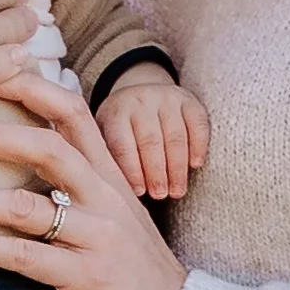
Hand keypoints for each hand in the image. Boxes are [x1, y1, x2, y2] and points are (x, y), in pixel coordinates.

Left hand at [0, 66, 189, 289]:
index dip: (33, 88)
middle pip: (46, 148)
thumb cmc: (138, 270)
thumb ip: (83, 182)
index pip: (74, 113)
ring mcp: (97, 238)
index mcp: (112, 177)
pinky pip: (25, 257)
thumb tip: (30, 153)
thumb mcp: (118, 215)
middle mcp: (106, 199)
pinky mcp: (87, 278)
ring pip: (25, 207)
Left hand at [97, 69, 210, 200]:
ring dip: (177, 166)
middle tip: (159, 195)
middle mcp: (139, 100)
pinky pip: (197, 123)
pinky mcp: (189, 100)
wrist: (140, 93)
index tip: (138, 193)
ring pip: (175, 134)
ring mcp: (166, 98)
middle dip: (156, 171)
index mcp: (115, 113)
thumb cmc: (119, 131)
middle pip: (150, 139)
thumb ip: (99, 159)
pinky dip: (198, 145)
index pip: (122, 143)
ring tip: (176, 191)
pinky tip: (195, 166)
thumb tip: (92, 193)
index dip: (131, 169)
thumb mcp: (102, 137)